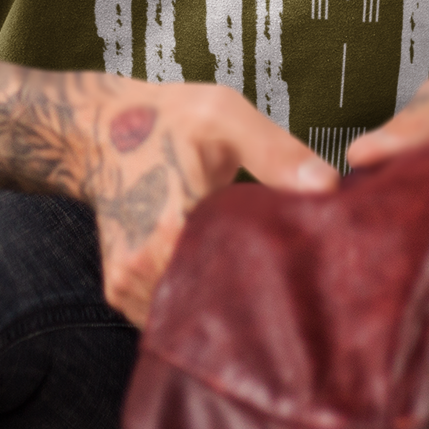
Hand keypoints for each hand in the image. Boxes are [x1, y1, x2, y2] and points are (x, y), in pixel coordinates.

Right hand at [81, 80, 337, 325]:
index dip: (275, 275)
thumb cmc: (167, 116)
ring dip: (218, 297)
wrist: (99, 127)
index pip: (241, 278)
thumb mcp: (225, 115)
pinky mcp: (118, 290)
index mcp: (174, 223)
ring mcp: (127, 283)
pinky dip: (192, 296)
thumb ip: (276, 153)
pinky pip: (166, 311)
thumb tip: (329, 189)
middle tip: (279, 269)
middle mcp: (145, 264)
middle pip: (217, 303)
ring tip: (244, 266)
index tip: (297, 262)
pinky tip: (212, 268)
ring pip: (190, 312)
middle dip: (251, 293)